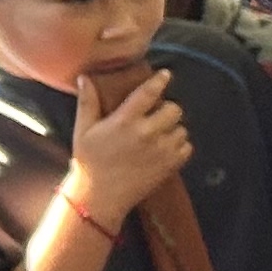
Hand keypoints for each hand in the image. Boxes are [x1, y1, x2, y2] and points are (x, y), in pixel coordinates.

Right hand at [67, 72, 191, 222]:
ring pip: (182, 128)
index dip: (160, 80)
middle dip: (167, 108)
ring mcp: (162, 150)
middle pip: (174, 109)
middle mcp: (147, 133)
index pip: (149, 93)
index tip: (166, 74)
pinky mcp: (170, 165)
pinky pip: (187, 147)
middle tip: (156, 114)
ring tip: (158, 133)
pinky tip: (165, 147)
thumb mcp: (83, 129)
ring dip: (173, 128)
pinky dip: (180, 145)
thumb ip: (87, 102)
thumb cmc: (89, 161)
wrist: (100, 196)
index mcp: (125, 120)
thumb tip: (85, 77)